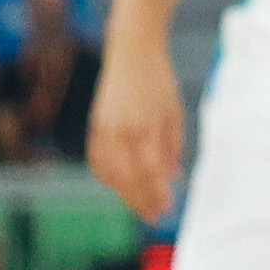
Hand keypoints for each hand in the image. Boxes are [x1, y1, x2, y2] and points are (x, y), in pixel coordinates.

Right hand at [87, 42, 185, 221]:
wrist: (131, 53)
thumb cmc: (159, 81)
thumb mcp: (174, 112)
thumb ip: (172, 146)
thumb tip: (171, 177)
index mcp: (143, 127)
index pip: (149, 171)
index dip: (157, 193)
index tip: (168, 207)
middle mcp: (120, 132)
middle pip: (128, 178)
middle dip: (142, 201)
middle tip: (156, 216)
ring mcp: (103, 130)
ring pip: (110, 174)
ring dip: (125, 194)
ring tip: (141, 207)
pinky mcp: (94, 127)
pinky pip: (98, 162)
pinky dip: (108, 178)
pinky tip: (120, 187)